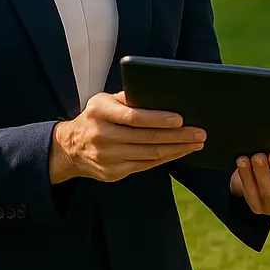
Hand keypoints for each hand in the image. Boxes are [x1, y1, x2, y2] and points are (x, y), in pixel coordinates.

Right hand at [48, 91, 204, 183]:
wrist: (70, 148)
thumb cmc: (95, 118)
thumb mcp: (103, 101)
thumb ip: (127, 98)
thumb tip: (160, 96)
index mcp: (100, 113)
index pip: (133, 117)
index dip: (158, 119)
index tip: (180, 119)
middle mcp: (102, 136)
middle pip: (146, 138)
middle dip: (177, 136)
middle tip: (200, 132)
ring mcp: (107, 157)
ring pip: (149, 154)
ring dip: (177, 149)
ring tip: (196, 143)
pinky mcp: (113, 173)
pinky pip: (145, 166)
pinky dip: (166, 159)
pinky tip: (180, 152)